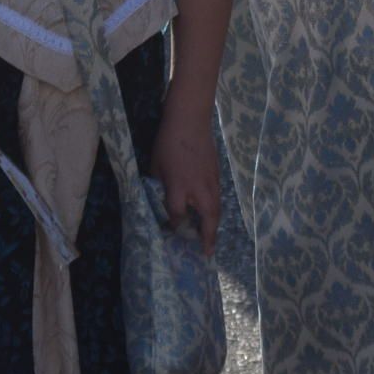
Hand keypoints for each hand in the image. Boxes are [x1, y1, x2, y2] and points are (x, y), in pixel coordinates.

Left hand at [150, 105, 222, 254]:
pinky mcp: (217, 175)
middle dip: (207, 237)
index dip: (174, 226)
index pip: (178, 216)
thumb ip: (159, 186)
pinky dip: (215, 210)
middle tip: (206, 252)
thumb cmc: (168, 143)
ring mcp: (211, 182)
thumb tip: (161, 199)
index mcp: (179, 188)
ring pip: (216, 209)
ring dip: (214, 226)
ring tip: (210, 240)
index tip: (170, 232)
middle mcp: (198, 189)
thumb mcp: (156, 166)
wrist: (190, 120)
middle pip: (207, 219)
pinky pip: (217, 198)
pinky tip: (210, 214)